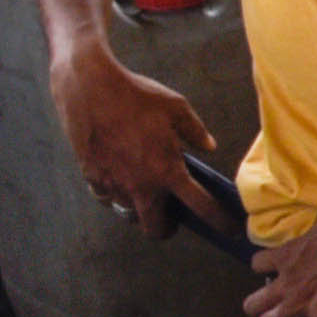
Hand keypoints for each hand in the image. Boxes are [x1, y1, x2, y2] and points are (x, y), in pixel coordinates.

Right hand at [51, 42, 219, 227]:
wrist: (89, 87)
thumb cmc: (136, 95)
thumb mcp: (176, 107)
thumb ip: (195, 131)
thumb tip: (209, 146)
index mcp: (168, 171)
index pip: (201, 207)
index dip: (219, 221)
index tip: (228, 228)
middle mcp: (141, 185)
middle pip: (156, 229)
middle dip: (166, 227)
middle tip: (171, 213)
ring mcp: (114, 185)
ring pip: (130, 212)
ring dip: (139, 205)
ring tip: (143, 185)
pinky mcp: (92, 178)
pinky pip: (107, 197)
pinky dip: (115, 192)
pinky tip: (120, 174)